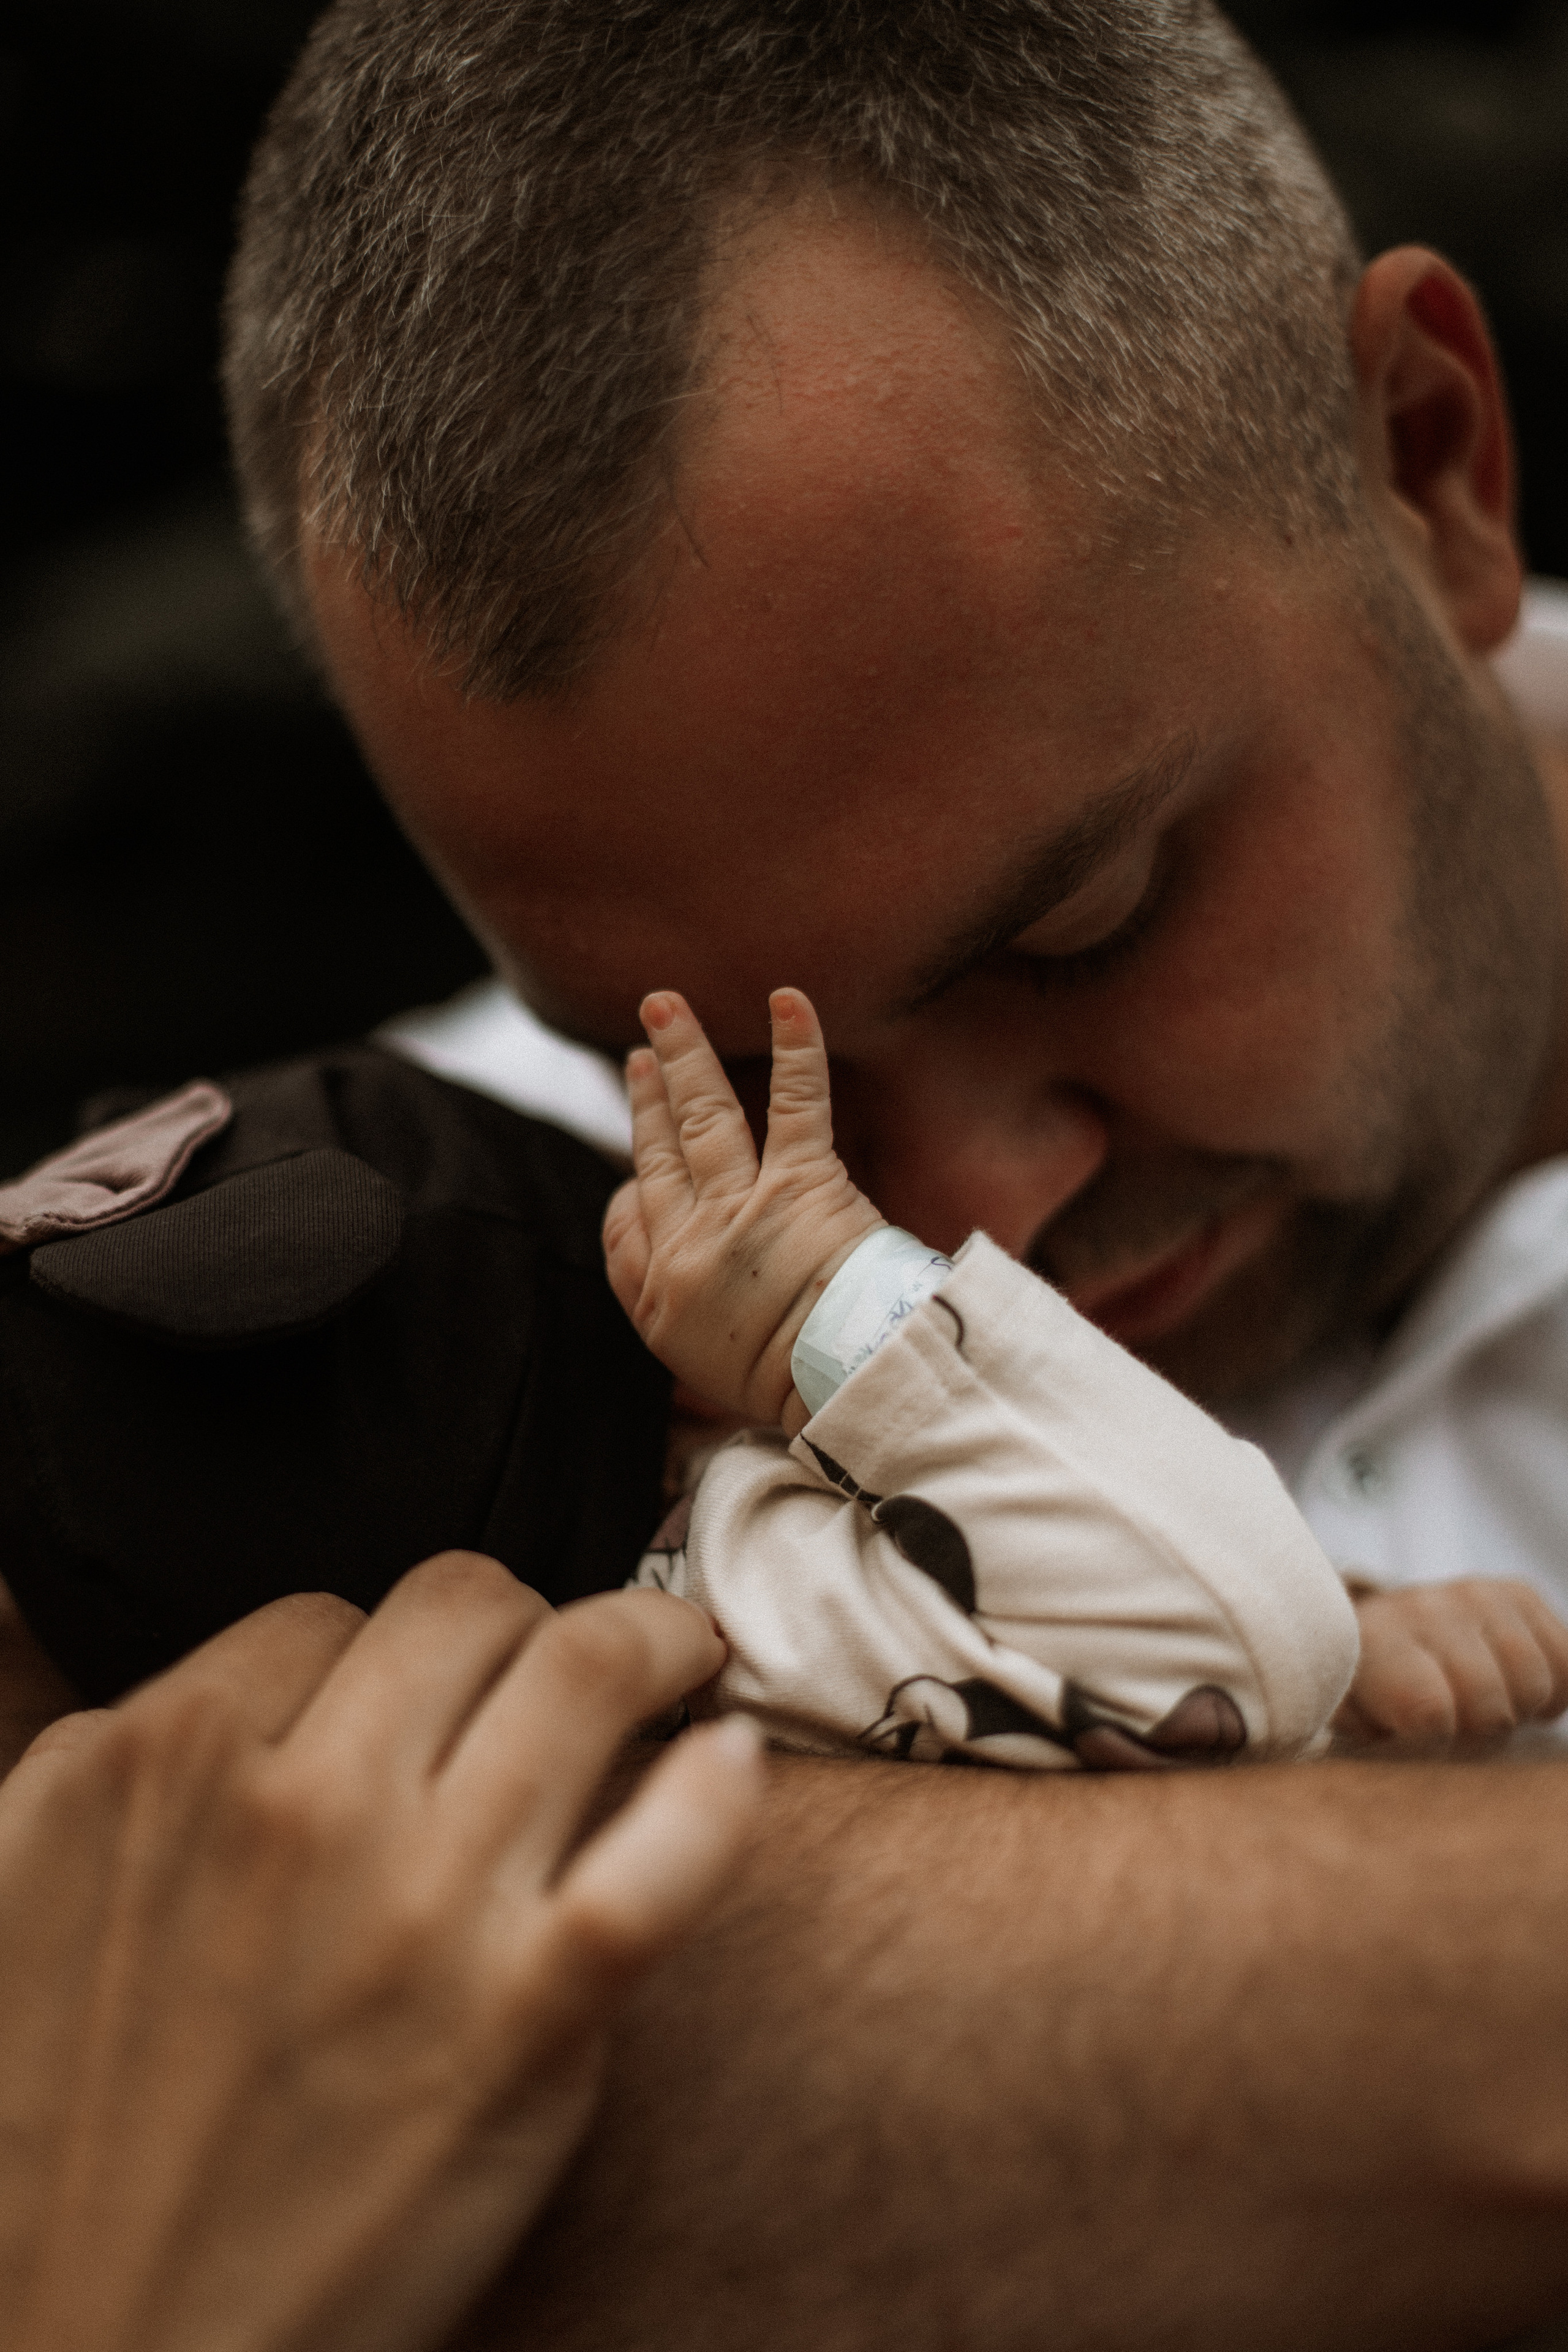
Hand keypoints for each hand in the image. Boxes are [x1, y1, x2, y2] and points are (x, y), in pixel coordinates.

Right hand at [0, 1558, 761, 2351]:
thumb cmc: (40, 2142)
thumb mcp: (18, 1882)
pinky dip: (716, 1795)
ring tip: (676, 1655)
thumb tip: (210, 1694)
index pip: (328, 1615)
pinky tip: (730, 1760)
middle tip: (544, 1657)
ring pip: (586, 1669)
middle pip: (468, 1605)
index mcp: (164, 1762)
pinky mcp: (526, 2025)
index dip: (378, 1651)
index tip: (416, 1686)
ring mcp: (423, 1909)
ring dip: (647, 1641)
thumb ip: (110, 1764)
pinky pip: (663, 1864)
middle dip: (511, 1619)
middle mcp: (301, 1807)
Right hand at [602, 988, 882, 1428]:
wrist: (848, 1390)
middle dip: (647, 1096)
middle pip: (658, 1153)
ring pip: (703, 1115)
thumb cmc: (795, 1393)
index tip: (638, 1164)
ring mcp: (744, 1209)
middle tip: (642, 1049)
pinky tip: (787, 999)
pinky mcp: (804, 1184)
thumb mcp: (708, 1385)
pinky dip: (795, 1047)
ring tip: (665, 1007)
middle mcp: (692, 1244)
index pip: (625, 1226)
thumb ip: (686, 1327)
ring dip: (684, 1055)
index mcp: (665, 1296)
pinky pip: (795, 1102)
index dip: (630, 1189)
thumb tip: (679, 1298)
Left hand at [1333, 1576, 1567, 1751]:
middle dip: (1479, 1736)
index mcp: (1376, 1642)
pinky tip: (1514, 1691)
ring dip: (1516, 1711)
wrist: (1383, 1631)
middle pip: (1490, 1707)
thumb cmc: (1367, 1694)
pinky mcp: (1518, 1594)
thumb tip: (1405, 1755)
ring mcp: (1475, 1595)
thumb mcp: (1351, 1721)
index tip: (1427, 1744)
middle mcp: (1425, 1608)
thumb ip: (1370, 1742)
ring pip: (1533, 1683)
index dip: (1439, 1747)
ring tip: (1482, 1711)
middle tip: (1457, 1732)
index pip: (1429, 1712)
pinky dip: (1551, 1690)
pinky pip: (1564, 1661)